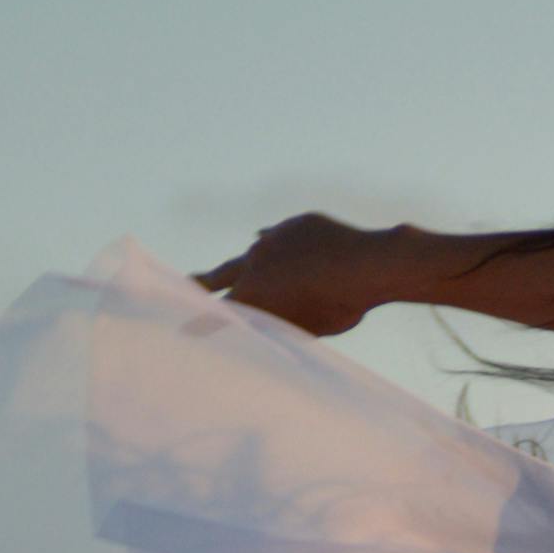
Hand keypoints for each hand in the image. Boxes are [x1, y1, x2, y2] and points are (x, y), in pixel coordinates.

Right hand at [193, 213, 393, 335]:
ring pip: (255, 251)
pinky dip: (277, 244)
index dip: (203, 319)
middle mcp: (254, 263)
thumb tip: (268, 321)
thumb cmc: (340, 307)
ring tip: (250, 268)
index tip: (186, 326)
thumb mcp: (308, 328)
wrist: (368, 265)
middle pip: (221, 273)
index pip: (218, 311)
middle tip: (186, 283)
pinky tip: (269, 241)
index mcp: (253, 294)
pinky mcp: (296, 224)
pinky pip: (279, 234)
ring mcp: (273, 239)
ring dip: (254, 263)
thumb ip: (282, 323)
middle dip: (203, 282)